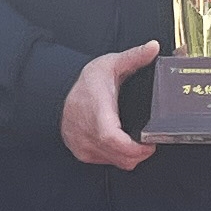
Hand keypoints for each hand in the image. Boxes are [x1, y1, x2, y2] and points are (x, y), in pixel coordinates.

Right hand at [62, 42, 159, 168]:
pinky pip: (107, 162)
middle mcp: (88, 132)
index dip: (135, 147)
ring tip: (136, 141)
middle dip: (141, 153)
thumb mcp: (110, 64)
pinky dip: (117, 156)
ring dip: (130, 156)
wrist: (57, 94)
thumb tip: (153, 47)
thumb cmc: (86, 83)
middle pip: (121, 157)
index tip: (150, 143)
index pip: (112, 138)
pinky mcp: (82, 153)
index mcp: (97, 111)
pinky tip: (120, 143)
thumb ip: (134, 57)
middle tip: (149, 141)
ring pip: (116, 163)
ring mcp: (83, 145)